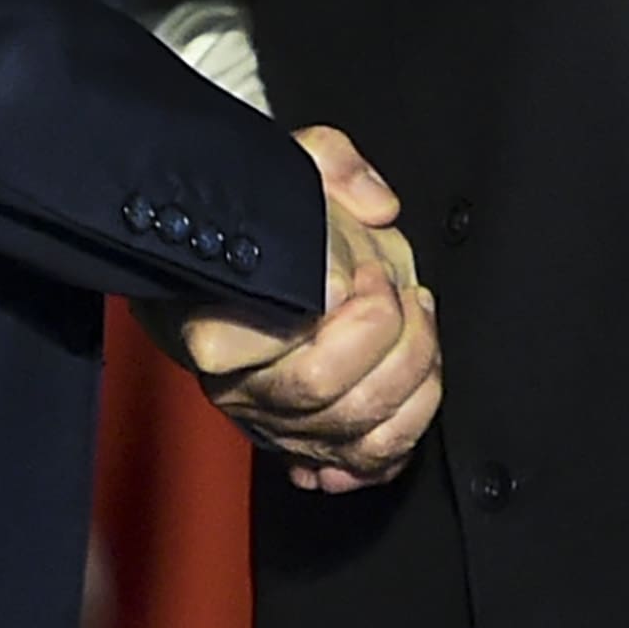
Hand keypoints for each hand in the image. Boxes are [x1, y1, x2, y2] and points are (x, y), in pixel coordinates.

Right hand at [166, 127, 443, 494]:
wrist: (255, 265)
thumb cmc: (271, 223)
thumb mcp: (292, 166)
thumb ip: (333, 166)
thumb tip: (378, 209)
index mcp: (210, 317)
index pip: (233, 344)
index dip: (319, 304)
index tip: (352, 268)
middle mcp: (236, 384)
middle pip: (317, 386)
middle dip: (382, 330)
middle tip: (395, 287)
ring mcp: (276, 422)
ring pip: (354, 427)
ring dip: (411, 368)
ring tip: (418, 317)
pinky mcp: (313, 445)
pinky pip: (369, 462)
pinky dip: (409, 426)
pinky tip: (417, 381)